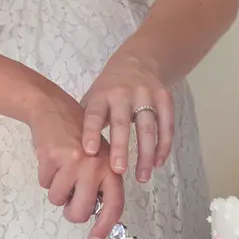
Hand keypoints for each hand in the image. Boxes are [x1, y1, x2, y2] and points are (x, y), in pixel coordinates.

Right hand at [28, 97, 124, 238]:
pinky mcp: (52, 159)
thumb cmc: (78, 136)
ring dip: (56, 191)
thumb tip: (96, 215)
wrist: (53, 109)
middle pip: (80, 211)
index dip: (104, 227)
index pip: (113, 205)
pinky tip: (52, 161)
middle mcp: (95, 166)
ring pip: (58, 199)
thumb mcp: (99, 157)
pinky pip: (45, 184)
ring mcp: (73, 163)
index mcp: (110, 168)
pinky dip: (46, 177)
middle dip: (71, 211)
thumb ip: (101, 184)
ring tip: (61, 171)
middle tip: (69, 201)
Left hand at [80, 55, 173, 183]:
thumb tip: (72, 155)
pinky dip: (163, 146)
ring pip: (148, 128)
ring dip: (146, 154)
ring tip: (142, 177)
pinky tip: (157, 163)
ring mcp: (146, 95)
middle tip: (118, 171)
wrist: (139, 61)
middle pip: (122, 123)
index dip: (91, 132)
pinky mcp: (165, 99)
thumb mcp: (94, 97)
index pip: (94, 114)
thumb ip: (86, 122)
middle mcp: (123, 94)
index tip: (89, 152)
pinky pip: (166, 126)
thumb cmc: (110, 88)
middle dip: (121, 148)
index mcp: (102, 95)